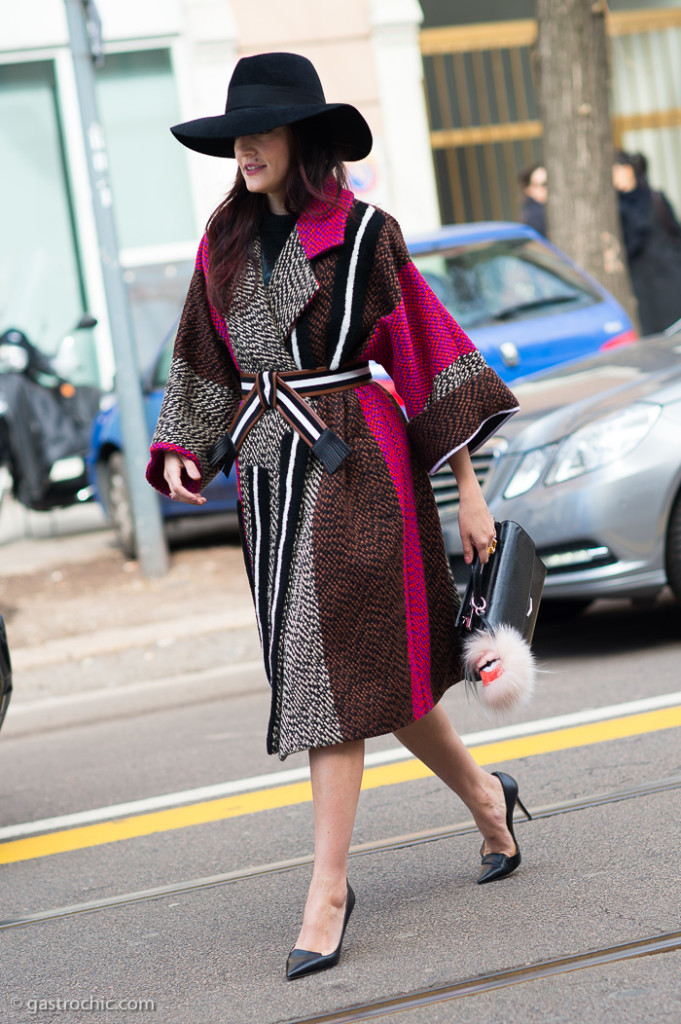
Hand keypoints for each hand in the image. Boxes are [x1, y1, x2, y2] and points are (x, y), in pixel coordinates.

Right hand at [162, 452, 206, 505]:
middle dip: (190, 499)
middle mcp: (168, 477)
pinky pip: (178, 492)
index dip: (187, 495)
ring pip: (177, 495)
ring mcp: (170, 480)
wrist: (170, 447)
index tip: (197, 499)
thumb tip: (197, 478)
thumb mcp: (186, 456)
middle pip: (177, 494)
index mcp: (171, 471)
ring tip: (202, 500)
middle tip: (203, 501)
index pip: (177, 488)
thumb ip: (191, 467)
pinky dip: (186, 496)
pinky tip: (196, 497)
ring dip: (189, 499)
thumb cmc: (178, 450)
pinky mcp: (173, 481)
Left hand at [447, 447, 495, 564]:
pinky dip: (483, 535)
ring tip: (471, 533)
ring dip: (481, 542)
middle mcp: (490, 537)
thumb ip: (467, 549)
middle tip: (469, 543)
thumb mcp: (464, 535)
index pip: (484, 558)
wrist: (472, 500)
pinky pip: (489, 535)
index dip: (479, 562)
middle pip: (487, 551)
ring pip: (488, 542)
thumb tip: (468, 561)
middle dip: (479, 551)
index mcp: (483, 541)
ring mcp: (493, 530)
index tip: (474, 562)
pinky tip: (476, 527)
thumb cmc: (467, 515)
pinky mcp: (493, 524)